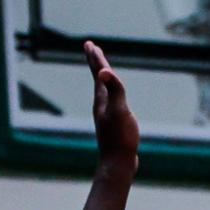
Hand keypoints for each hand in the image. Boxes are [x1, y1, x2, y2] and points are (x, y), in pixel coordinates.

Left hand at [85, 41, 138, 169]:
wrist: (118, 165)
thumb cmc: (120, 138)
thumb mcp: (119, 110)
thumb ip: (114, 89)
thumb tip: (102, 72)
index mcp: (102, 99)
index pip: (97, 73)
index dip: (95, 58)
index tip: (89, 44)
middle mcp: (101, 105)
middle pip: (97, 79)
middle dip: (95, 63)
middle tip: (91, 48)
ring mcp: (106, 115)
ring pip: (102, 91)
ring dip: (101, 77)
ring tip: (101, 71)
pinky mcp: (113, 125)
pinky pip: (110, 102)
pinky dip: (110, 93)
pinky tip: (114, 99)